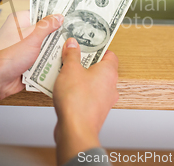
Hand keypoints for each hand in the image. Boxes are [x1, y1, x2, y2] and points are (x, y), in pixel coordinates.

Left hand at [0, 11, 63, 111]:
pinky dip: (49, 63)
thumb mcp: (31, 36)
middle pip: (45, 32)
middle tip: (72, 36)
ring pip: (45, 48)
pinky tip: (61, 64)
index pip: (41, 13)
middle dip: (57, 36)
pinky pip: (42, 61)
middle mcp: (22, 34)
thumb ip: (47, 26)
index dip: (54, 15)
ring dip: (54, 52)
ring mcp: (25, 49)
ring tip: (69, 51)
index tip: (69, 15)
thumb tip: (58, 17)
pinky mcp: (27, 63)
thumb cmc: (6, 56)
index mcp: (20, 21)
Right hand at [53, 38, 118, 164]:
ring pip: (92, 82)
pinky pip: (86, 95)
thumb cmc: (77, 101)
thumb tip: (72, 44)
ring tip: (63, 72)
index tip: (84, 44)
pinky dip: (77, 90)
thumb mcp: (70, 69)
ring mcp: (103, 100)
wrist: (75, 130)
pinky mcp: (94, 111)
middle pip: (98, 68)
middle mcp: (110, 86)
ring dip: (79, 77)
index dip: (97, 48)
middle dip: (83, 62)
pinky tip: (63, 89)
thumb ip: (72, 54)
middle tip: (70, 56)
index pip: (109, 54)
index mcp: (109, 72)